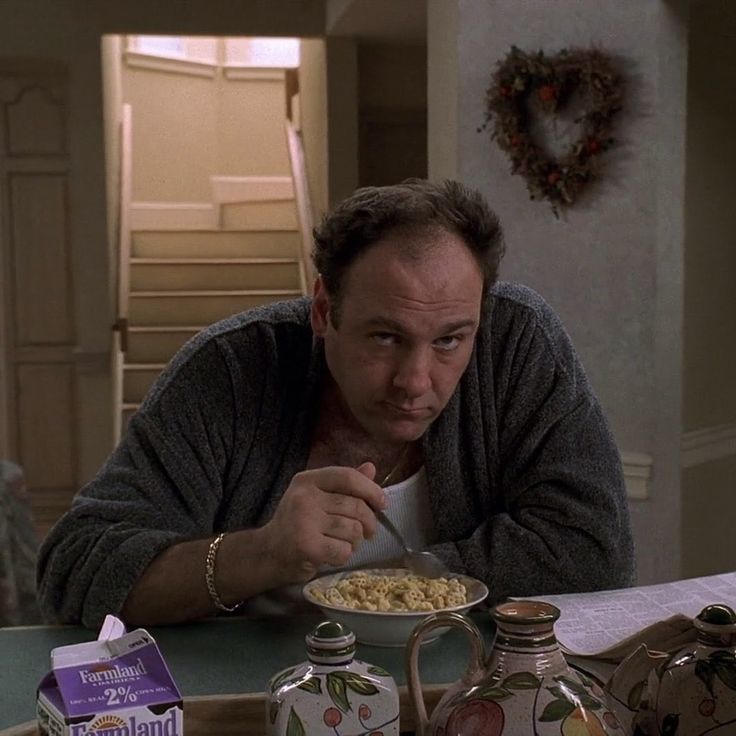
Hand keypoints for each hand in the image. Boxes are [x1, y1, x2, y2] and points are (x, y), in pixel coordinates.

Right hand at [260, 463, 386, 585]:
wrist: (267, 554)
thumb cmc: (297, 524)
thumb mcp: (317, 498)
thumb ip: (344, 484)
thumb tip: (371, 468)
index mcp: (307, 480)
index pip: (347, 476)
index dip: (371, 489)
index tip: (382, 503)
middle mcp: (304, 497)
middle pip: (355, 506)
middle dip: (368, 522)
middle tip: (366, 532)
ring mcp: (304, 521)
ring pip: (353, 530)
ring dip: (355, 542)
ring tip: (343, 543)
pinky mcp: (307, 545)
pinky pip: (344, 550)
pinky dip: (343, 556)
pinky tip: (331, 555)